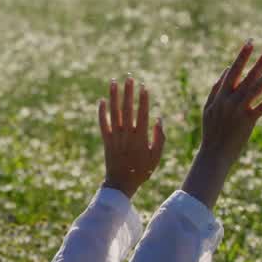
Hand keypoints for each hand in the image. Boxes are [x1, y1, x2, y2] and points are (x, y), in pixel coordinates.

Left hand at [98, 76, 163, 199]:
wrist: (121, 183)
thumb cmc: (142, 171)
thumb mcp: (156, 157)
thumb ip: (159, 138)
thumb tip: (158, 119)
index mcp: (140, 138)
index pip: (142, 114)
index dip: (143, 100)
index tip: (144, 87)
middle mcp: (127, 135)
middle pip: (127, 109)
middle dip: (128, 92)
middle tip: (129, 78)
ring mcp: (115, 137)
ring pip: (114, 113)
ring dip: (114, 96)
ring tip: (114, 82)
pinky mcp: (106, 140)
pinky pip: (103, 123)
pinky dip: (102, 112)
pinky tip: (102, 100)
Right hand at [197, 40, 261, 164]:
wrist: (214, 154)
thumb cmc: (211, 131)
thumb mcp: (208, 108)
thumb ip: (216, 88)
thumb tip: (226, 69)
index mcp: (220, 95)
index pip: (233, 70)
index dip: (242, 56)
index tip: (250, 42)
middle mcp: (230, 100)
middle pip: (248, 76)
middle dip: (260, 60)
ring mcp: (239, 110)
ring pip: (256, 88)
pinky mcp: (248, 121)